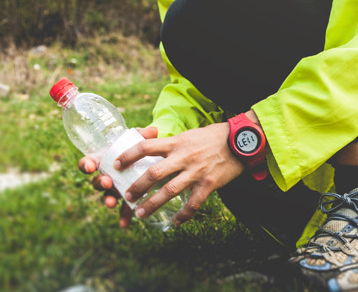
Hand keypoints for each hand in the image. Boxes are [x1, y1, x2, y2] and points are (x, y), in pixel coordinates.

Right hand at [77, 125, 158, 228]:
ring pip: (107, 196)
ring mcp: (115, 188)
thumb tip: (153, 130)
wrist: (147, 160)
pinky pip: (122, 209)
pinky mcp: (125, 198)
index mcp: (104, 160)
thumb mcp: (139, 139)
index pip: (88, 162)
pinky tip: (125, 225)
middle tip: (108, 182)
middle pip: (96, 182)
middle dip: (100, 183)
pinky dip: (123, 216)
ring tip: (111, 203)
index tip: (91, 165)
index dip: (86, 164)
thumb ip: (144, 135)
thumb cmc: (138, 148)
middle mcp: (106, 175)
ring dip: (107, 200)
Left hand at [114, 122, 245, 225]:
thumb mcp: (189, 135)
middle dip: (137, 187)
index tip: (116, 164)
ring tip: (140, 214)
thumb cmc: (212, 137)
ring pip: (169, 191)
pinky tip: (176, 223)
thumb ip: (172, 143)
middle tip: (126, 197)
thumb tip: (152, 146)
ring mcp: (196, 172)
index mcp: (176, 143)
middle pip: (153, 173)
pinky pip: (193, 204)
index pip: (146, 147)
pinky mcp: (209, 184)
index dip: (129, 156)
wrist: (241, 141)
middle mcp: (183, 157)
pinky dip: (183, 215)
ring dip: (153, 204)